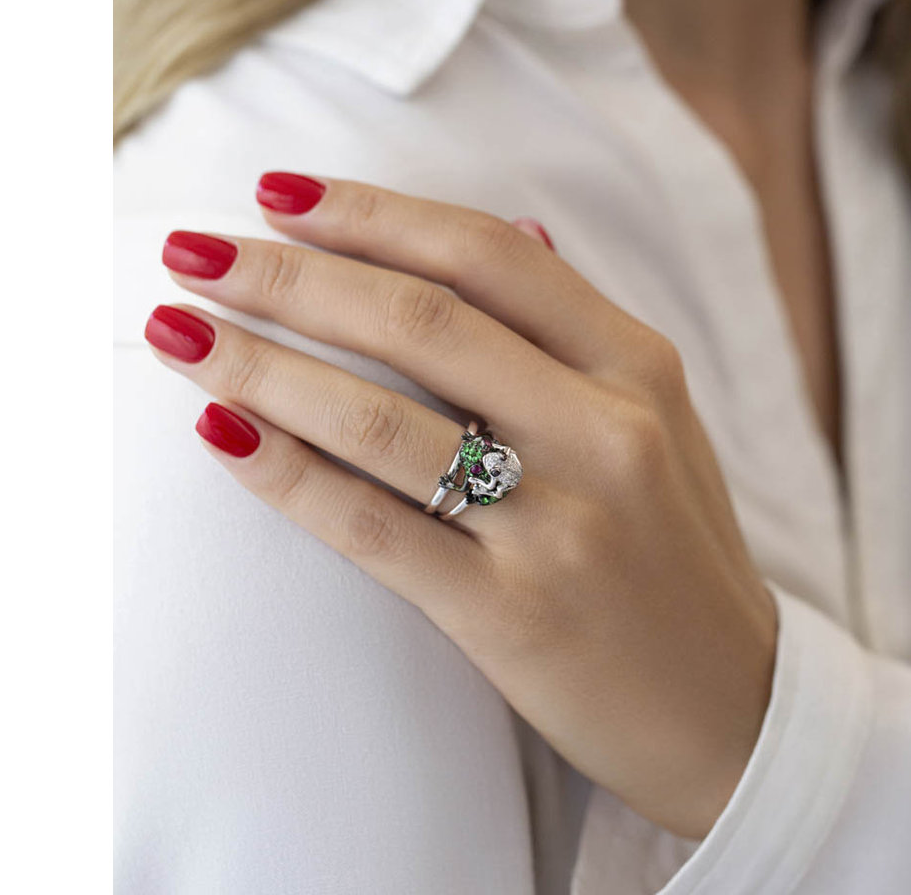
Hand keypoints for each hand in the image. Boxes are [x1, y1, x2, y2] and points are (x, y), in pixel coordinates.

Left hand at [145, 172, 777, 838]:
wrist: (735, 716)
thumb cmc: (677, 559)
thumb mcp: (665, 426)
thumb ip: (583, 334)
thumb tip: (514, 231)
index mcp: (640, 367)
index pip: (487, 256)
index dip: (371, 215)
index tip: (274, 194)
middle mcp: (607, 432)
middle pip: (421, 321)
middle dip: (287, 276)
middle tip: (190, 253)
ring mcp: (562, 525)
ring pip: (381, 420)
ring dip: (260, 364)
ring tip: (175, 332)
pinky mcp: (513, 615)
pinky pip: (373, 527)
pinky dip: (285, 472)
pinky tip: (220, 431)